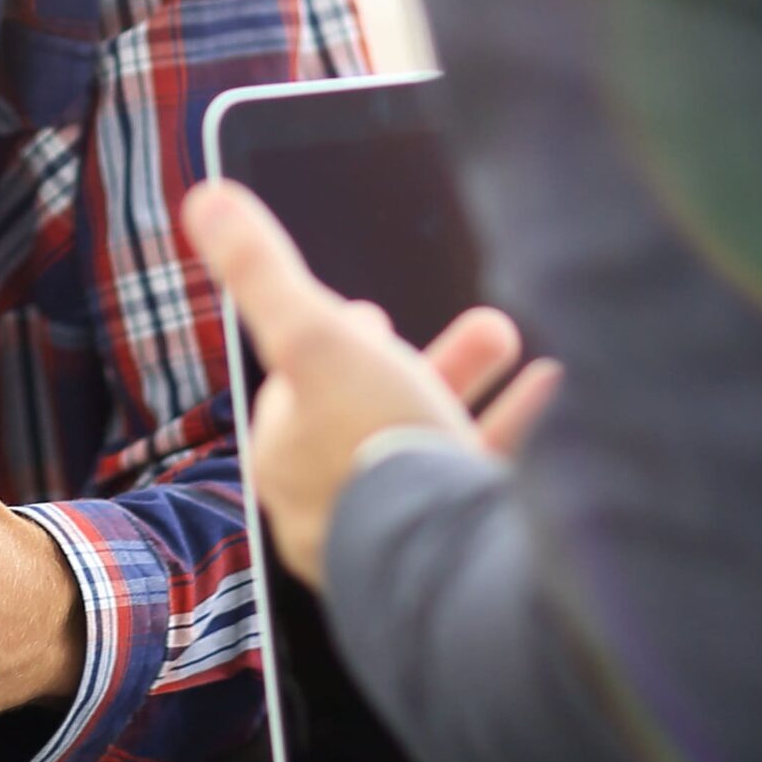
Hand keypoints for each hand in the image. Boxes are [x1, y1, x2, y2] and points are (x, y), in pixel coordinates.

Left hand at [182, 179, 559, 588]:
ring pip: (435, 444)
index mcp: (289, 464)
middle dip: (430, 359)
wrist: (457, 561)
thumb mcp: (314, 335)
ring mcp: (401, 538)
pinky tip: (555, 396)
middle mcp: (336, 509)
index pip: (300, 392)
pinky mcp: (460, 557)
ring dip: (476, 387)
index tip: (367, 311)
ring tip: (515, 343)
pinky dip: (520, 431)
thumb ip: (264, 271)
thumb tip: (206, 199)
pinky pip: (485, 482)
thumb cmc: (373, 445)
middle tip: (470, 326)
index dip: (333, 342)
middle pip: (378, 412)